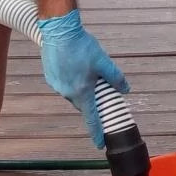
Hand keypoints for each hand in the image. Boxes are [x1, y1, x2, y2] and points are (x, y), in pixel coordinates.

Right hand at [37, 9, 129, 148]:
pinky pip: (64, 83)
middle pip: (83, 104)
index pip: (91, 118)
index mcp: (82, 92)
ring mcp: (57, 85)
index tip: (100, 144)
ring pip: (73, 93)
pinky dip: (71, 79)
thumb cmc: (82, 47)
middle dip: (91, 101)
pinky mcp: (50, 76)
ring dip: (81, 88)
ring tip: (86, 71)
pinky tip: (75, 65)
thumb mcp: (104, 62)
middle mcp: (67, 92)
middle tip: (99, 89)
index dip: (97, 132)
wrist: (59, 31)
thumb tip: (125, 89)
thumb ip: (115, 78)